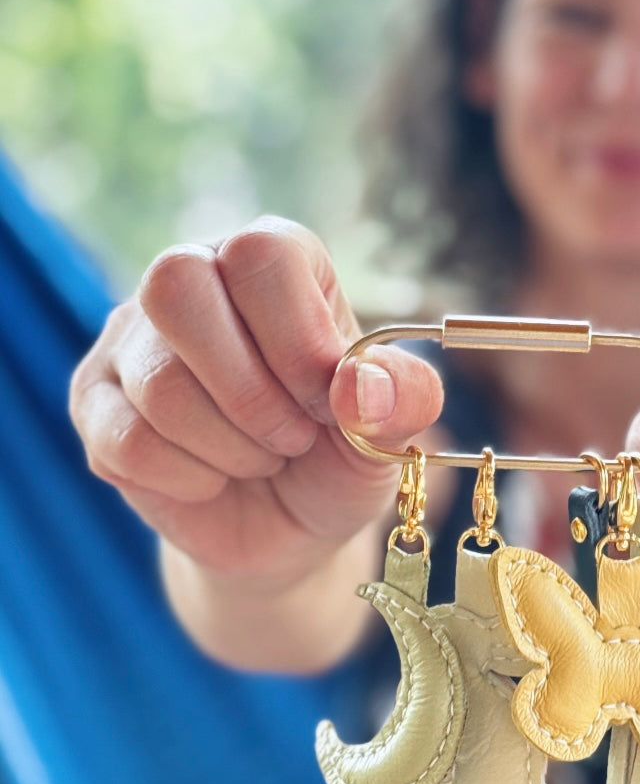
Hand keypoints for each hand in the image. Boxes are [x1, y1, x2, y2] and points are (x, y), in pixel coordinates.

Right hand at [70, 216, 442, 668]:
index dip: (297, 341)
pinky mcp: (93, 402)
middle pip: (176, 286)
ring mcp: (131, 339)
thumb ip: (401, 398)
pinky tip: (214, 478)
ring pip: (158, 382)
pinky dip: (189, 479)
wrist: (285, 527)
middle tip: (292, 437)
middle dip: (249, 391)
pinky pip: (125, 441)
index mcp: (274, 257)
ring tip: (263, 459)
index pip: (260, 255)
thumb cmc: (339, 458)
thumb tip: (357, 385)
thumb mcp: (391, 432)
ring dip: (231, 446)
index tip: (330, 405)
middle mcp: (194, 275)